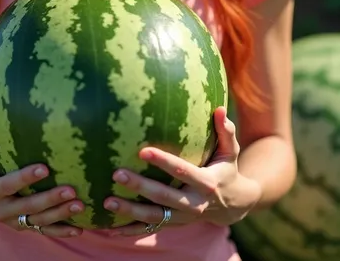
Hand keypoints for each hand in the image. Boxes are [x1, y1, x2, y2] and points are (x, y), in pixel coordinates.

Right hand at [0, 113, 84, 236]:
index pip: (8, 185)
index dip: (25, 178)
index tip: (45, 168)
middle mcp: (0, 209)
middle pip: (27, 207)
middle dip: (49, 200)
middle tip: (71, 190)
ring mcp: (13, 220)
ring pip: (38, 221)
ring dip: (60, 215)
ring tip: (81, 204)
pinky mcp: (23, 226)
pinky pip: (43, 231)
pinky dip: (61, 230)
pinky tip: (80, 228)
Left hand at [103, 107, 261, 236]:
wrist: (233, 205)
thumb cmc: (227, 169)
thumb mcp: (231, 152)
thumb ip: (226, 131)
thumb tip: (219, 109)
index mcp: (206, 183)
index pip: (182, 171)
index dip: (163, 162)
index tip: (142, 150)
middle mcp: (194, 203)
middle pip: (163, 196)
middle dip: (140, 187)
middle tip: (117, 173)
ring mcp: (183, 217)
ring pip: (154, 216)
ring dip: (130, 211)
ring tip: (107, 202)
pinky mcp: (174, 223)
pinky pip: (150, 228)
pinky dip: (131, 231)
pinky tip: (109, 229)